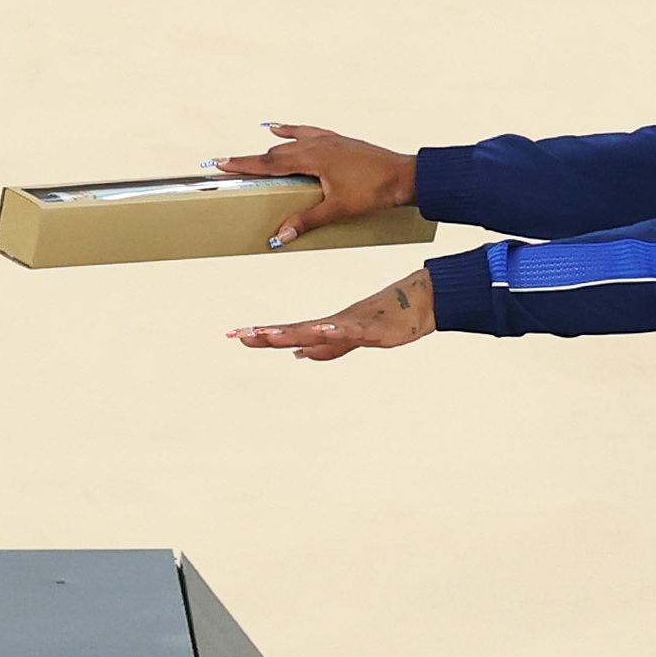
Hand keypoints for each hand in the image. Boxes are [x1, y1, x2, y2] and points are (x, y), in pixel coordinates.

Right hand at [213, 122, 417, 247]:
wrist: (405, 177)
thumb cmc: (375, 191)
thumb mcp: (338, 209)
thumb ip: (306, 221)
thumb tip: (280, 235)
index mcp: (312, 158)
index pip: (269, 163)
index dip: (243, 164)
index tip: (220, 163)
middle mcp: (316, 145)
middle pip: (275, 153)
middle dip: (251, 160)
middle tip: (228, 164)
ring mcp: (327, 140)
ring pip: (290, 143)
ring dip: (269, 150)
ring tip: (252, 153)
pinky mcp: (337, 141)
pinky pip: (307, 132)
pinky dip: (291, 131)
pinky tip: (280, 129)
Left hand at [230, 271, 434, 363]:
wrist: (420, 301)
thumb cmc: (386, 317)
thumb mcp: (352, 338)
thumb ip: (327, 348)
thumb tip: (300, 354)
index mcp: (328, 328)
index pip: (289, 332)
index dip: (263, 335)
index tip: (236, 335)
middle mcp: (334, 324)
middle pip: (296, 330)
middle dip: (268, 334)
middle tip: (240, 335)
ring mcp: (353, 324)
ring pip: (319, 330)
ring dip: (294, 333)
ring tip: (270, 335)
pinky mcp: (373, 328)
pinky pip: (352, 331)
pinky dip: (336, 331)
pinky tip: (322, 331)